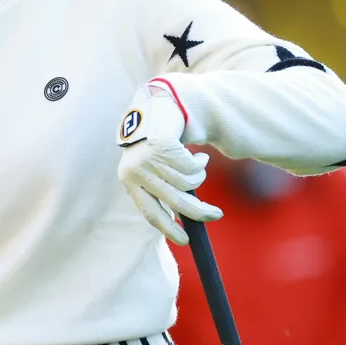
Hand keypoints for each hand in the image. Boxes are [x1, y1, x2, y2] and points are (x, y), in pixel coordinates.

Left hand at [116, 81, 222, 244]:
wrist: (158, 103)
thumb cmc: (157, 140)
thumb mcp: (152, 167)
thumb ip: (160, 188)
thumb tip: (180, 217)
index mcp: (130, 181)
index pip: (150, 212)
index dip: (169, 229)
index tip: (186, 241)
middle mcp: (135, 172)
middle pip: (174, 201)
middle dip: (199, 211)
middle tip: (216, 215)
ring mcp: (147, 159)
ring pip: (187, 183)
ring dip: (198, 175)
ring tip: (197, 165)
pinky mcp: (161, 146)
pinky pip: (192, 167)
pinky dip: (198, 163)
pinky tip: (195, 153)